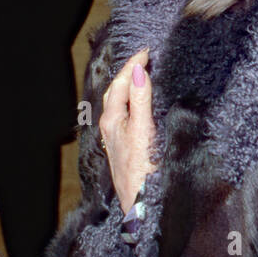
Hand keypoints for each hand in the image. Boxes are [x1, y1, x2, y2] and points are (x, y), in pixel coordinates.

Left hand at [99, 49, 157, 213]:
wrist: (140, 206)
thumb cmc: (141, 172)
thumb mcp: (143, 131)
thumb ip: (140, 100)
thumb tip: (138, 72)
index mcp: (111, 120)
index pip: (121, 83)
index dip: (133, 65)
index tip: (147, 50)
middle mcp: (110, 127)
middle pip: (116, 91)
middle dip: (128, 72)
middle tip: (145, 57)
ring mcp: (116, 137)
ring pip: (119, 103)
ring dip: (129, 85)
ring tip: (143, 73)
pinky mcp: (124, 146)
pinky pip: (125, 114)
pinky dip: (133, 100)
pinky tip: (141, 103)